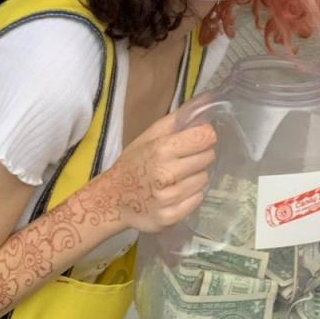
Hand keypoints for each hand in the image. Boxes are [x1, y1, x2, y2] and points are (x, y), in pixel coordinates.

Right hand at [100, 113, 216, 231]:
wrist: (111, 200)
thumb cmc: (133, 164)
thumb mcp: (149, 136)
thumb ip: (177, 119)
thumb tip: (207, 101)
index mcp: (161, 149)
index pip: (205, 137)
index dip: (204, 136)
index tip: (196, 140)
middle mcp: (165, 174)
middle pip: (207, 158)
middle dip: (199, 156)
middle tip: (181, 161)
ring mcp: (168, 199)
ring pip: (204, 180)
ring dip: (194, 177)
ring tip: (175, 179)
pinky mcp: (170, 217)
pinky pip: (197, 200)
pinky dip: (190, 196)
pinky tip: (174, 194)